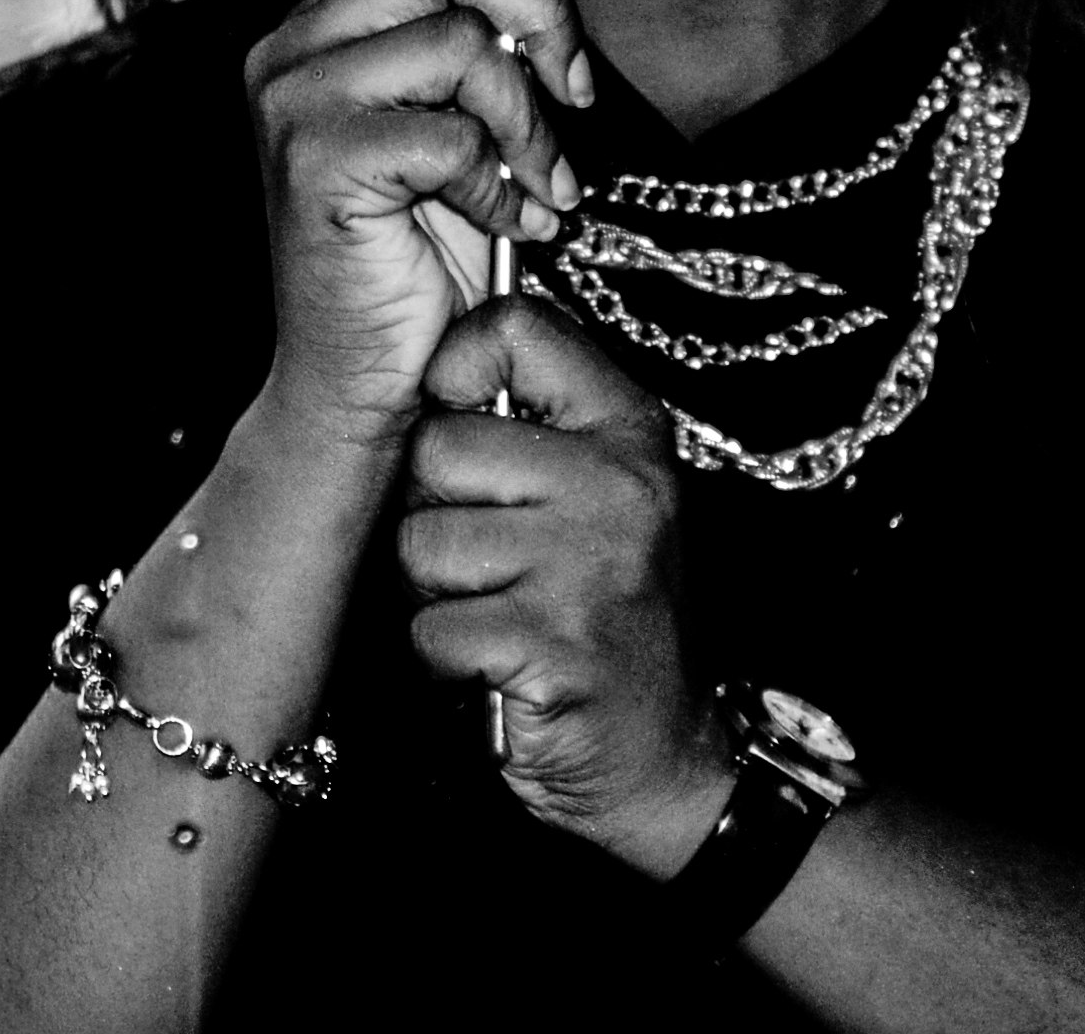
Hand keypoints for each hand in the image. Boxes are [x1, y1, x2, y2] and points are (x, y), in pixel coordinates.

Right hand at [240, 0, 598, 454]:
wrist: (359, 393)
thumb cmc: (416, 264)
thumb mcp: (474, 128)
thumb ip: (490, 23)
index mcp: (329, 26)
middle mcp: (296, 45)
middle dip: (543, 18)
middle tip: (574, 102)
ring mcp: (295, 98)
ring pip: (462, 39)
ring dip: (527, 123)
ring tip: (533, 192)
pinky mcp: (315, 158)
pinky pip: (452, 126)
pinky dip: (498, 184)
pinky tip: (496, 231)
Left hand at [399, 296, 730, 876]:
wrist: (660, 756)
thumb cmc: (604, 616)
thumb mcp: (598, 495)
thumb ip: (534, 424)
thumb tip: (431, 365)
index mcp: (628, 429)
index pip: (513, 327)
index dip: (454, 369)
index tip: (460, 419)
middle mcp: (617, 483)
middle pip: (439, 447)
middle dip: (436, 515)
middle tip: (489, 561)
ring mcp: (590, 563)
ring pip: (423, 544)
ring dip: (438, 597)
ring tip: (498, 613)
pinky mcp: (556, 644)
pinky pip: (431, 629)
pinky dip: (446, 661)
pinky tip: (496, 665)